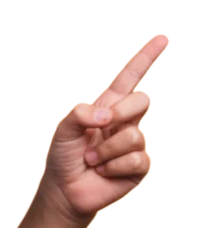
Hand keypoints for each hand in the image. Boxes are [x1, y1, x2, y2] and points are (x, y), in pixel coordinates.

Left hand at [39, 33, 169, 223]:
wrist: (66, 189)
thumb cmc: (64, 157)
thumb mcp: (65, 130)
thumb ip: (81, 114)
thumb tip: (108, 116)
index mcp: (108, 106)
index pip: (130, 78)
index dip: (146, 58)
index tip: (163, 37)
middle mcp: (124, 122)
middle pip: (143, 100)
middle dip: (121, 112)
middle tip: (101, 127)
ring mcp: (134, 144)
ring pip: (134, 135)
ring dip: (106, 150)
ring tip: (93, 160)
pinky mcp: (139, 166)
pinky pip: (136, 159)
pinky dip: (113, 166)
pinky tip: (103, 171)